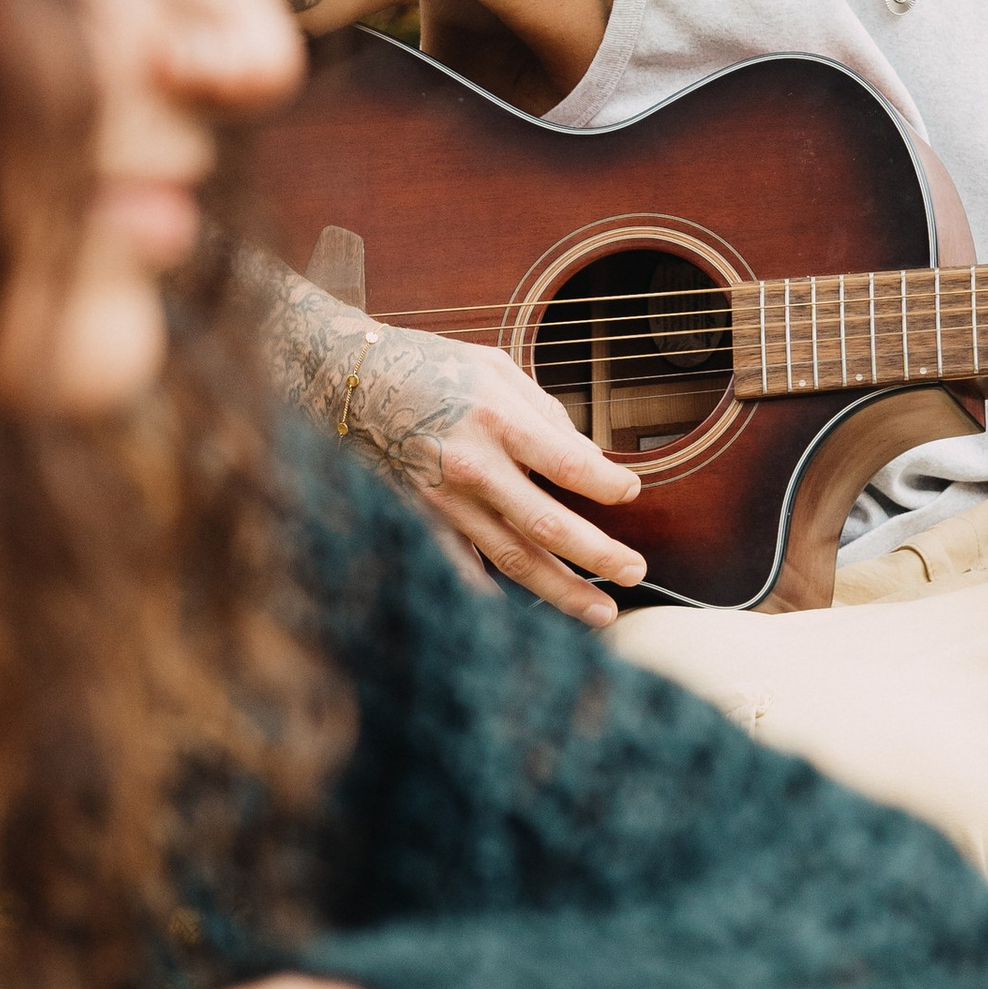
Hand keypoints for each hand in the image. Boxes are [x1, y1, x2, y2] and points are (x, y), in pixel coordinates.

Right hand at [349, 323, 647, 624]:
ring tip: (600, 612)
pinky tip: (519, 620)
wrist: (353, 381)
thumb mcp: (496, 368)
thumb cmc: (431, 368)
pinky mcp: (422, 520)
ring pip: (512, 558)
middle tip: (634, 572)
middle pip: (548, 526)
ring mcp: (445, 502)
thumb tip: (588, 458)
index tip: (630, 493)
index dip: (608, 485)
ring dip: (561, 590)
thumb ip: (545, 413)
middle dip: (600, 555)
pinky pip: (460, 567)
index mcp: (499, 421)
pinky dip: (488, 596)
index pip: (569, 464)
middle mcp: (474, 467)